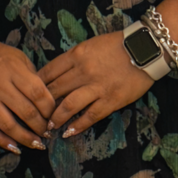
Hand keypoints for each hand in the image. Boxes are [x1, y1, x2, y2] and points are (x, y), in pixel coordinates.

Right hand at [0, 37, 55, 153]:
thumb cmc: (0, 56)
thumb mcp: (20, 58)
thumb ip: (34, 78)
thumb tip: (50, 102)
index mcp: (13, 70)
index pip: (37, 93)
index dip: (49, 108)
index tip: (55, 114)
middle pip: (26, 112)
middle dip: (41, 126)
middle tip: (49, 132)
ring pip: (8, 125)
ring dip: (25, 138)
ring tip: (38, 144)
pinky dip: (2, 141)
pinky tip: (15, 147)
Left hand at [39, 31, 155, 138]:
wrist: (146, 49)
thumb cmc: (118, 45)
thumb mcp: (91, 45)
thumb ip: (74, 59)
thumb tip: (57, 74)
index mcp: (77, 55)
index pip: (48, 72)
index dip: (36, 86)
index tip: (30, 95)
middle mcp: (83, 71)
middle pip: (55, 91)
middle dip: (42, 105)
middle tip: (35, 116)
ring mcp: (97, 87)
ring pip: (68, 106)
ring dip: (56, 118)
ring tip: (49, 127)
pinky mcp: (111, 100)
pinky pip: (90, 116)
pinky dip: (77, 126)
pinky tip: (69, 132)